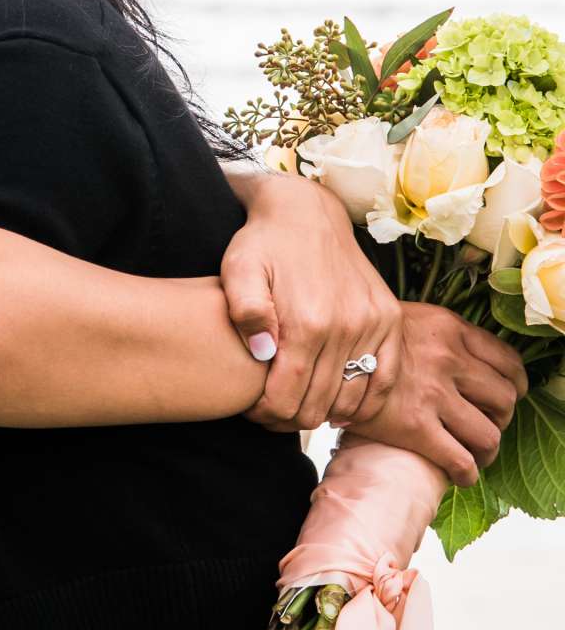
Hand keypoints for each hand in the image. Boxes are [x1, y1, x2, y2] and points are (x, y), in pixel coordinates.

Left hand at [223, 172, 402, 429]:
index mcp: (307, 321)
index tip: (253, 411)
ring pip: (351, 398)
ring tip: (301, 408)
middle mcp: (347, 326)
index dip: (266, 414)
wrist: (306, 212)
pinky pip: (386, 377)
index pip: (287, 396)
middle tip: (272, 414)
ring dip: (325, 413)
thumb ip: (246, 312)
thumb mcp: (239, 271)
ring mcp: (374, 323)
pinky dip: (366, 401)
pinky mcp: (390, 319)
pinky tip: (342, 408)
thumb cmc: (263, 244)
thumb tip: (264, 354)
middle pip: (318, 403)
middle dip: (290, 418)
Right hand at [343, 303, 527, 487]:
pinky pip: (460, 459)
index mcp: (449, 328)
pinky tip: (461, 475)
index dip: (514, 386)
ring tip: (476, 456)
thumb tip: (457, 359)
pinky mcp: (414, 427)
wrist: (312, 357)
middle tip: (486, 427)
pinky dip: (468, 473)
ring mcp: (433, 394)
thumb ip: (434, 334)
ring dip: (487, 451)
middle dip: (501, 420)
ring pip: (488, 434)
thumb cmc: (352, 340)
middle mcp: (448, 359)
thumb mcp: (401, 318)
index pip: (508, 362)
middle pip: (504, 400)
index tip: (506, 397)